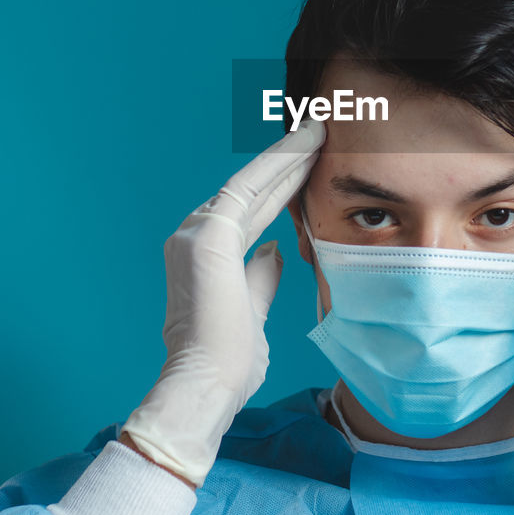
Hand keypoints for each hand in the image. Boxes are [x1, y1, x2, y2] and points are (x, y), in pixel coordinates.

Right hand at [121, 120, 325, 486]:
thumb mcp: (253, 311)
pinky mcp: (208, 234)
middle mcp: (194, 237)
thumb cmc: (230, 363)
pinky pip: (251, 186)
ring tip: (320, 130)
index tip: (310, 167)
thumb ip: (261, 278)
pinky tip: (305, 144)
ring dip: (288, 154)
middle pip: (251, 191)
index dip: (282, 188)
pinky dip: (279, 162)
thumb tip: (274, 250)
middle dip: (287, 163)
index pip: (251, 212)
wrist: (208, 384)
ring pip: (252, 182)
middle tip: (319, 133)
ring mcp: (196, 233)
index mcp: (204, 257)